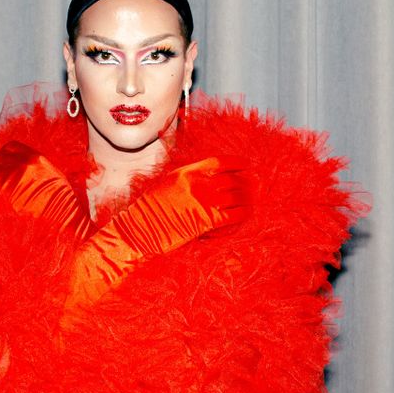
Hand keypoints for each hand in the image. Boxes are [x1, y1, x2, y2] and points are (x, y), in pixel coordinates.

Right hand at [66, 157, 250, 307]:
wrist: (137, 230)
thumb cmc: (146, 211)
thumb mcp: (164, 186)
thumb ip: (184, 181)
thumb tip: (199, 180)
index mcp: (184, 173)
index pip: (217, 162)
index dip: (235, 162)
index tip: (245, 164)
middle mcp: (195, 185)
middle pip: (229, 179)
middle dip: (246, 180)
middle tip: (256, 182)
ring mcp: (200, 202)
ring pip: (233, 196)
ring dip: (247, 196)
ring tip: (255, 197)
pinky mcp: (203, 221)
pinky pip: (230, 215)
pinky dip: (242, 213)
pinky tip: (247, 212)